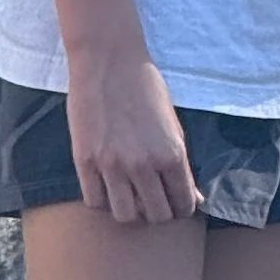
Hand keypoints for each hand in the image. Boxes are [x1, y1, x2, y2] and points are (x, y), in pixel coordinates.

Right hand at [66, 52, 201, 223]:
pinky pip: (95, 202)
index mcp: (172, 154)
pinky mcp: (84, 162)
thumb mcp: (174, 125)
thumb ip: (181, 164)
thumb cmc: (147, 89)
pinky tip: (108, 187)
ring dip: (131, 212)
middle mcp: (144, 164)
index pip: (184, 203)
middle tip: (155, 202)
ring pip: (125, 216)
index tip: (178, 206)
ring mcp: (112, 165)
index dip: (183, 209)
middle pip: (156, 215)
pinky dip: (103, 200)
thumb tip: (194, 198)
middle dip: (159, 213)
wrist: (110, 63)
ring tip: (131, 198)